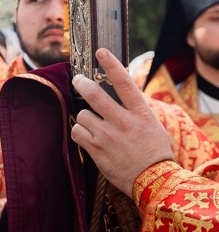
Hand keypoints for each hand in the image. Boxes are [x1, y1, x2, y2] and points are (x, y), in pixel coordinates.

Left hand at [71, 48, 173, 194]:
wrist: (154, 180)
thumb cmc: (154, 152)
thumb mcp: (151, 125)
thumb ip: (133, 110)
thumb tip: (118, 96)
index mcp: (141, 113)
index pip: (124, 83)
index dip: (111, 65)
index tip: (101, 52)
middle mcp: (123, 121)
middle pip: (95, 94)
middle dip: (82, 83)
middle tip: (78, 80)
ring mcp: (108, 135)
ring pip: (82, 115)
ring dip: (84, 118)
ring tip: (95, 126)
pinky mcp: (96, 149)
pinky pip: (77, 132)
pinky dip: (79, 133)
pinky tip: (88, 137)